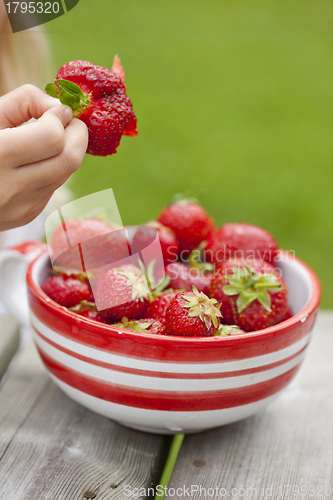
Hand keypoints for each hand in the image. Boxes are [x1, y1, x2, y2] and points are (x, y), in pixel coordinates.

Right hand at [0, 84, 87, 230]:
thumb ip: (24, 101)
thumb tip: (60, 107)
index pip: (52, 138)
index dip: (61, 117)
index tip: (56, 109)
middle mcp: (11, 188)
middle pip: (69, 160)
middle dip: (78, 135)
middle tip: (69, 121)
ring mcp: (21, 206)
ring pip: (66, 174)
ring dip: (68, 152)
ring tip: (50, 138)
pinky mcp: (27, 215)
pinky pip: (53, 187)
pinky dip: (54, 169)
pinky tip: (35, 161)